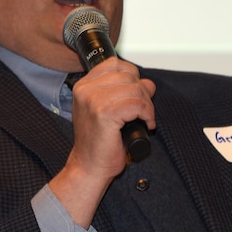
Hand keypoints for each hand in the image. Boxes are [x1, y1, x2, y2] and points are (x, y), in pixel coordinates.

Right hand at [49, 57, 155, 226]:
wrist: (88, 167)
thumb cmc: (98, 143)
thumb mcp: (111, 111)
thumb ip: (127, 93)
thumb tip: (149, 83)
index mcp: (83, 86)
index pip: (115, 64)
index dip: (132, 76)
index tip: (137, 93)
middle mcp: (85, 90)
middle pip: (128, 75)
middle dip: (143, 92)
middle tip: (144, 110)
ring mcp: (93, 101)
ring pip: (135, 89)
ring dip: (147, 105)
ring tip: (145, 119)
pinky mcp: (104, 113)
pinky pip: (137, 104)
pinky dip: (147, 114)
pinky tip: (146, 125)